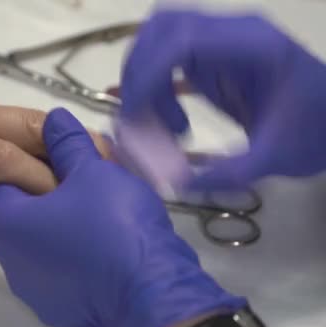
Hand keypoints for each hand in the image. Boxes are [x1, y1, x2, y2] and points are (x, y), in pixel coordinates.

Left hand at [0, 0, 111, 265]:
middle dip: (68, 151)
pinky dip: (21, 130)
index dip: (42, 180)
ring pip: (20, 115)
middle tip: (96, 175)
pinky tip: (20, 147)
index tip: (66, 200)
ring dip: (49, 141)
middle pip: (31, 128)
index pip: (7, 159)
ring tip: (69, 167)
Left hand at [0, 108, 245, 326]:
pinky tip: (106, 241)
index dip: (42, 161)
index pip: (10, 177)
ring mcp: (34, 288)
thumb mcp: (92, 169)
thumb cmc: (114, 220)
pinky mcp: (59, 307)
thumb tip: (53, 119)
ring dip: (68, 221)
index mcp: (6, 223)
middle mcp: (9, 259)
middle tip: (94, 181)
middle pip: (29, 210)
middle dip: (58, 190)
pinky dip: (77, 252)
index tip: (73, 160)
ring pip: (46, 239)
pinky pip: (62, 267)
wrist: (153, 288)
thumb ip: (66, 141)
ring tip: (105, 209)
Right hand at [121, 9, 325, 188]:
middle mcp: (233, 31)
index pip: (183, 39)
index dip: (148, 72)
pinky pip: (168, 56)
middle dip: (138, 71)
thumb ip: (227, 173)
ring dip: (143, 75)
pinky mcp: (212, 54)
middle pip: (163, 27)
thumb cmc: (314, 133)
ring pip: (159, 36)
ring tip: (153, 118)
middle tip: (137, 116)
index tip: (134, 112)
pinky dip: (155, 84)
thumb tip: (175, 183)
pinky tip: (170, 117)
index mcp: (254, 45)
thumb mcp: (275, 158)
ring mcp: (221, 39)